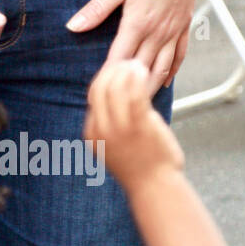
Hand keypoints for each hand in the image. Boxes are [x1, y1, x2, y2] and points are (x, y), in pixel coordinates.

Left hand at [67, 0, 215, 93]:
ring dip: (149, 88)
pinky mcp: (186, 23)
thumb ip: (97, 8)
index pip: (118, 61)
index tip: (94, 97)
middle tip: (112, 108)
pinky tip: (164, 81)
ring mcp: (175, 29)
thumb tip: (72, 27)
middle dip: (126, 92)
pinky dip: (171, 70)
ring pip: (163, 68)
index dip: (106, 81)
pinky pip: (180, 54)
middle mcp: (159, 31)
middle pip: (140, 71)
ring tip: (136, 105)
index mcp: (138, 23)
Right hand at [85, 60, 184, 192]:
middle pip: (99, 89)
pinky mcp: (138, 125)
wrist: (152, 185)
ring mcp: (118, 127)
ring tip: (135, 62)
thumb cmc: (139, 167)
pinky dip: (137, 78)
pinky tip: (143, 70)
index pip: (92, 99)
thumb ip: (111, 127)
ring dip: (125, 71)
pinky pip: (134, 93)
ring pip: (116, 88)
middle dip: (110, 70)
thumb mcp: (113, 147)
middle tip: (123, 60)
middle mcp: (101, 129)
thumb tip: (115, 108)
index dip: (103, 80)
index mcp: (92, 134)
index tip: (115, 69)